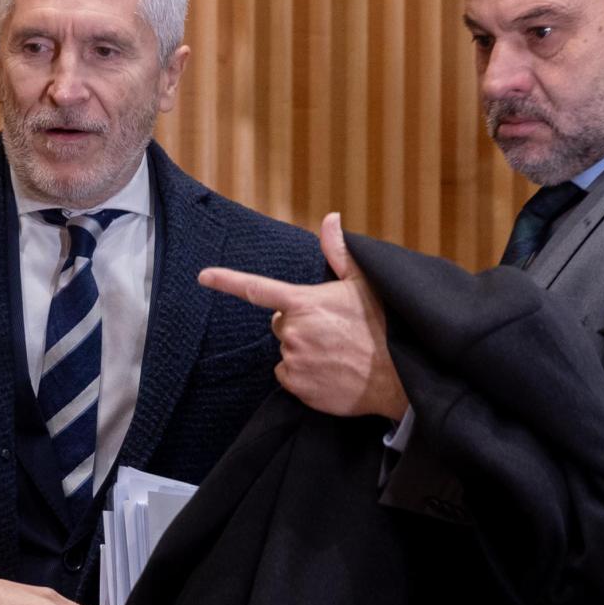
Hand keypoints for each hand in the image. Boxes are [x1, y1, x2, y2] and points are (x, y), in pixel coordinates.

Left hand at [198, 213, 407, 420]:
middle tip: (332, 330)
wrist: (399, 375)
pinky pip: (288, 376)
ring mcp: (294, 359)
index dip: (226, 281)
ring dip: (303, 350)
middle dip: (299, 324)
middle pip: (280, 323)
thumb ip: (339, 251)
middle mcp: (293, 330)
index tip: (204, 276)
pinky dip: (304, 375)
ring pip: (286, 350)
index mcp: (305, 302)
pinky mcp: (298, 386)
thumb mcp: (364, 283)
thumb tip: (331, 218)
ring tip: (335, 352)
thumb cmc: (383, 325)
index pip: (256, 288)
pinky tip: (329, 371)